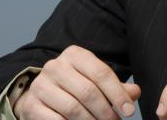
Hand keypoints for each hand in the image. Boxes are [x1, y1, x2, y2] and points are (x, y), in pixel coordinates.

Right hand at [13, 45, 139, 119]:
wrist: (40, 95)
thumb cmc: (75, 86)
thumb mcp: (95, 81)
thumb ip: (116, 87)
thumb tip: (135, 93)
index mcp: (75, 55)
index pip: (102, 73)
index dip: (118, 94)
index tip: (128, 111)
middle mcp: (55, 66)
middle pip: (88, 92)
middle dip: (106, 111)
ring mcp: (41, 85)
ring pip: (73, 108)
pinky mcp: (31, 105)